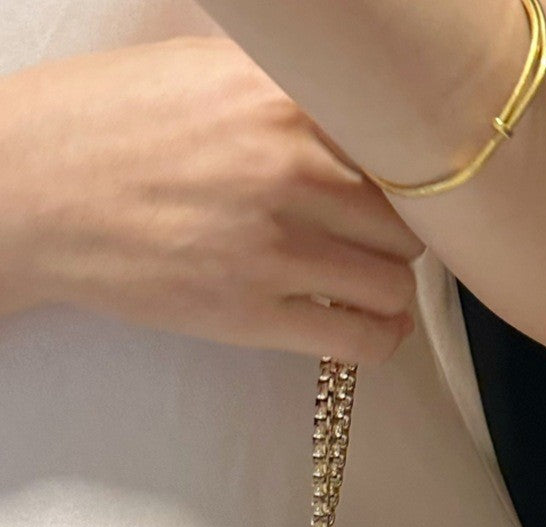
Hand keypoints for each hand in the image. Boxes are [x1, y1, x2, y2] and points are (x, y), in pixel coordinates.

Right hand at [0, 35, 422, 363]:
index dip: (408, 177)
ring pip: (396, 281)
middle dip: (401, 235)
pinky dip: (382, 338)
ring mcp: (273, 246)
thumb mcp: (204, 71)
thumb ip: (291, 97)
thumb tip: (359, 121)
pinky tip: (371, 327)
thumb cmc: (106, 124)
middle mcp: (288, 167)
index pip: (400, 146)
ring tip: (370, 284)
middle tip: (376, 241)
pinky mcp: (253, 313)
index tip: (400, 192)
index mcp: (281, 98)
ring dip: (392, 288)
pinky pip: (364, 338)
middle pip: (409, 217)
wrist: (24, 190)